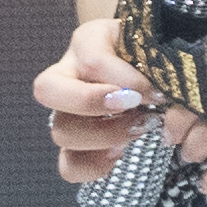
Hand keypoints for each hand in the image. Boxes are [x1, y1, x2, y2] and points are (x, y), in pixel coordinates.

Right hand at [32, 18, 163, 184]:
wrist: (154, 65)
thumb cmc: (152, 51)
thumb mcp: (152, 43)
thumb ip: (154, 60)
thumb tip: (158, 92)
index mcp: (87, 41)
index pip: (91, 60)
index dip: (125, 80)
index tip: (156, 92)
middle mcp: (66, 74)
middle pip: (47, 90)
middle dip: (91, 103)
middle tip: (133, 106)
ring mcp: (64, 111)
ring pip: (60, 131)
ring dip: (103, 136)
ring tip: (136, 130)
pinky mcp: (72, 145)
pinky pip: (67, 165)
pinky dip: (94, 165)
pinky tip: (119, 154)